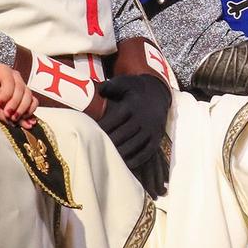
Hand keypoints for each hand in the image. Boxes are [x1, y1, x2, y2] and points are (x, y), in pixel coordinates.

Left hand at [0, 63, 36, 122]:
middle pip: (21, 89)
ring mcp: (21, 86)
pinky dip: (30, 111)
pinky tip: (24, 119)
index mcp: (4, 70)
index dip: (6, 93)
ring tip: (14, 118)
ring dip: (22, 109)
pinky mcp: (26, 96)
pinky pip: (34, 102)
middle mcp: (15, 77)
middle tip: (7, 114)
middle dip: (15, 103)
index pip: (10, 80)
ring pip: (29, 96)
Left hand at [98, 74, 172, 196]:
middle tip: (95, 149)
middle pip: (122, 135)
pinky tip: (125, 164)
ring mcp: (151, 129)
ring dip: (120, 153)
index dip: (101, 128)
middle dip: (108, 143)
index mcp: (132, 105)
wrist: (158, 93)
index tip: (89, 134)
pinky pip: (147, 152)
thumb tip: (100, 91)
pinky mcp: (157, 137)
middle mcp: (142, 118)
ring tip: (107, 158)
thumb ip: (111, 86)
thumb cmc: (134, 90)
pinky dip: (136, 160)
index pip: (113, 120)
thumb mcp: (124, 83)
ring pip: (134, 145)